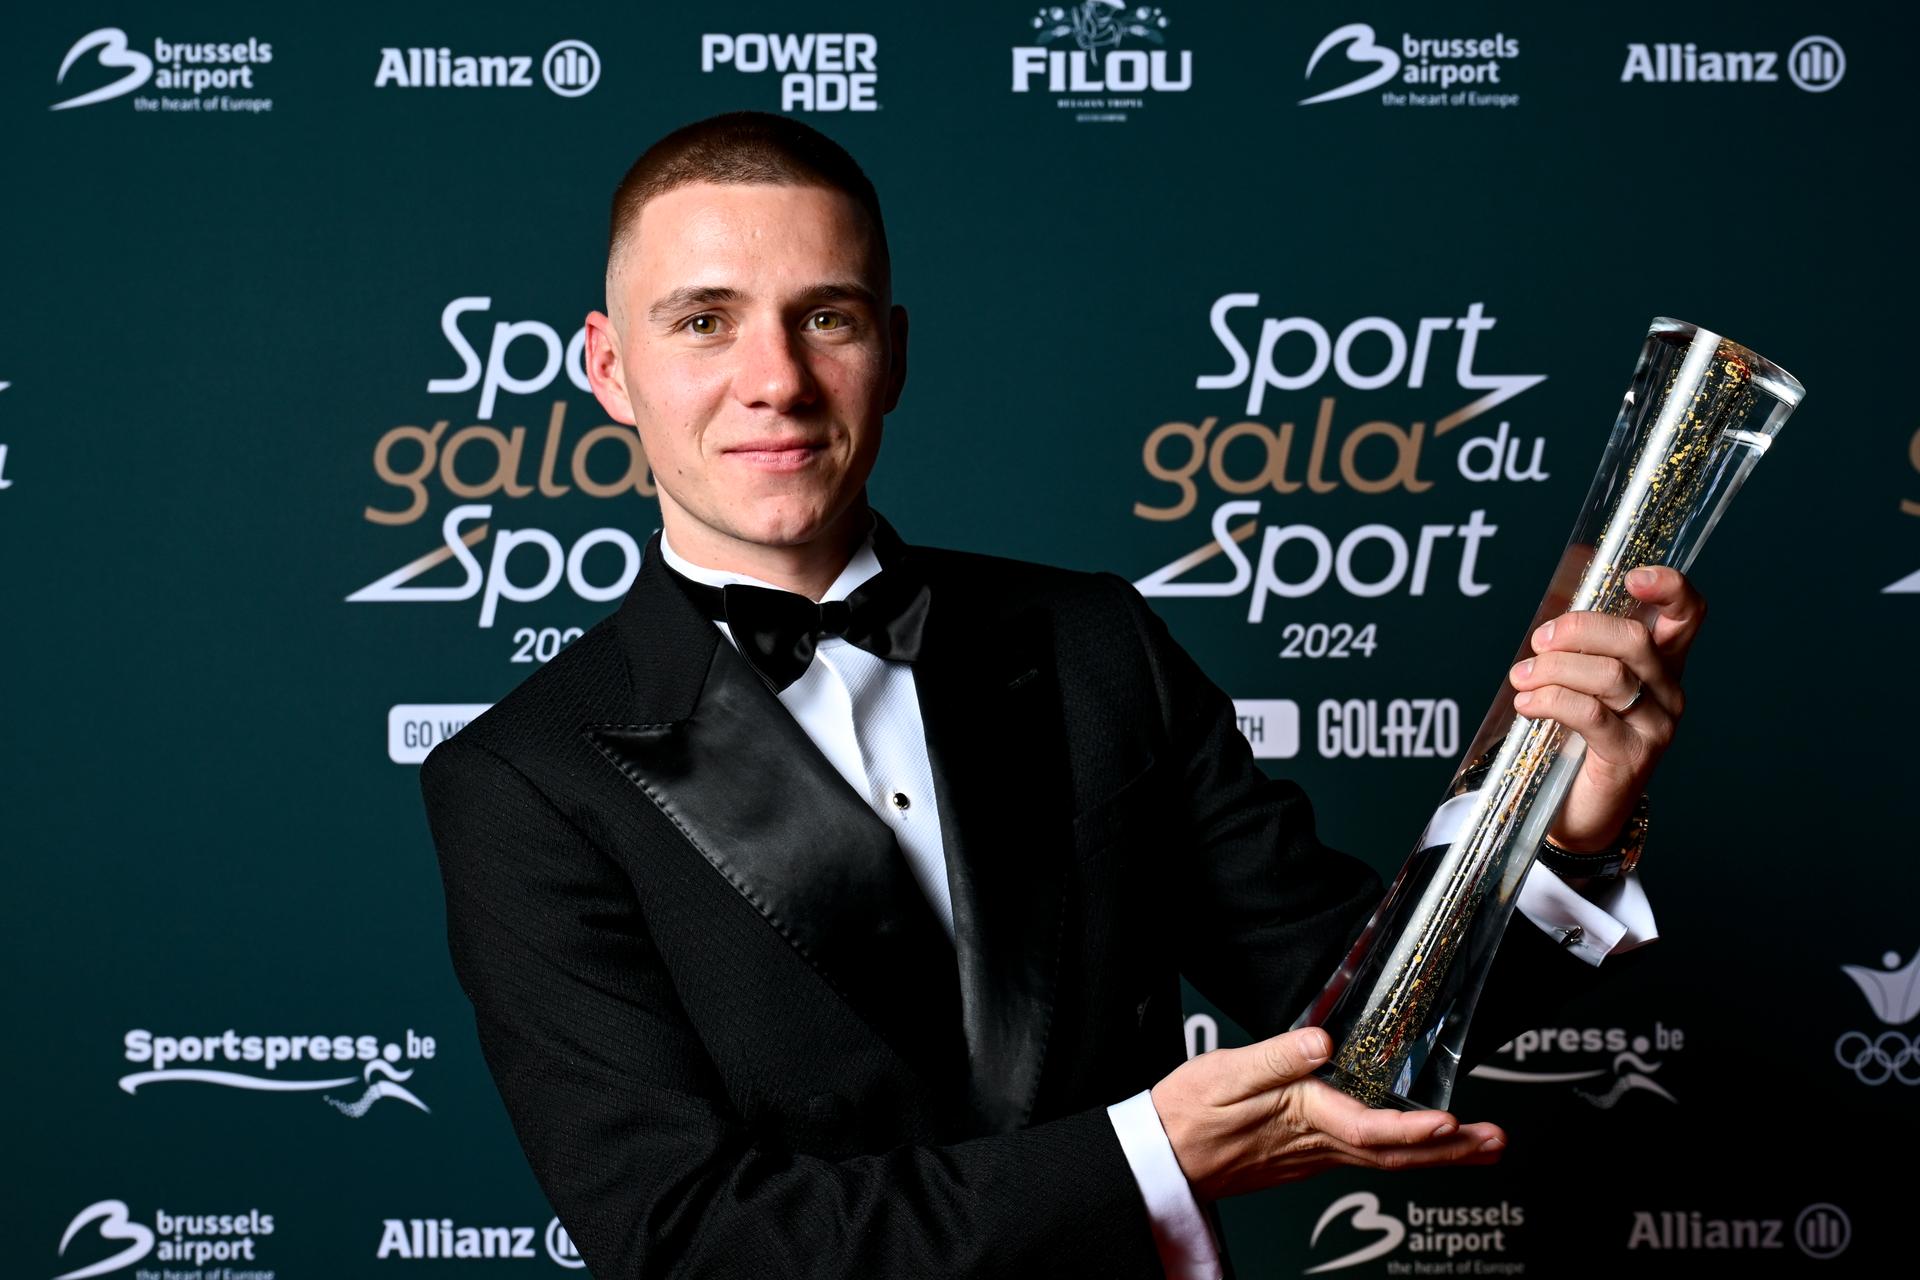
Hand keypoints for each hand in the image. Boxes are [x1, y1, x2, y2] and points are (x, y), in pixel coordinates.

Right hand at [1149, 1026, 1505, 1201]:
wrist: (1163, 1155)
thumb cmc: (1188, 1113)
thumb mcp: (1223, 1073)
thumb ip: (1275, 1056)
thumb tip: (1321, 1041)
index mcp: (1300, 1116)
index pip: (1368, 1129)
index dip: (1412, 1128)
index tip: (1447, 1120)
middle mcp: (1316, 1141)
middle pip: (1394, 1153)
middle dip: (1450, 1150)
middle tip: (1495, 1141)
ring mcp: (1315, 1152)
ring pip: (1387, 1159)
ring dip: (1438, 1154)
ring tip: (1481, 1145)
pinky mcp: (1309, 1153)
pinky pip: (1368, 1156)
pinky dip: (1405, 1152)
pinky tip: (1422, 1146)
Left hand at [1507, 564, 1704, 851]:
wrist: (1582, 811)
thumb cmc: (1578, 738)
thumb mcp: (1582, 684)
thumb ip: (1579, 650)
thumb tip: (1551, 620)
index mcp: (1662, 664)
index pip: (1687, 616)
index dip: (1669, 589)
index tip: (1633, 578)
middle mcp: (1669, 692)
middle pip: (1634, 640)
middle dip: (1577, 631)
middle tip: (1538, 642)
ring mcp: (1655, 725)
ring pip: (1610, 676)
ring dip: (1554, 669)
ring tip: (1522, 679)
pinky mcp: (1631, 756)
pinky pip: (1591, 714)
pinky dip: (1551, 701)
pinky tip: (1527, 704)